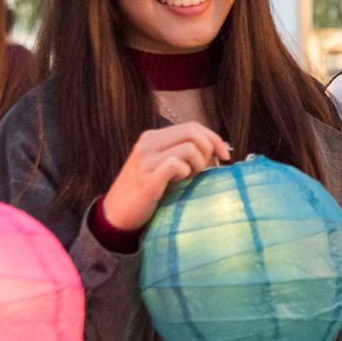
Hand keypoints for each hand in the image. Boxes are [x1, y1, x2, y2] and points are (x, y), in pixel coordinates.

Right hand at [100, 123, 232, 232]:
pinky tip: (178, 183)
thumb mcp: (162, 165)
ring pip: (189, 147)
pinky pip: (177, 164)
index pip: (191, 126)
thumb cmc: (145, 191)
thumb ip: (182, 154)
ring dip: (197, 164)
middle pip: (192, 132)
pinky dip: (185, 173)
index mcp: (152, 137)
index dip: (213, 137)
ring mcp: (146, 160)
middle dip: (208, 150)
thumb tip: (216, 150)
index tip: (224, 154)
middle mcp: (148, 144)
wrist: (116, 214)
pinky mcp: (148, 178)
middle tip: (203, 169)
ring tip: (188, 177)